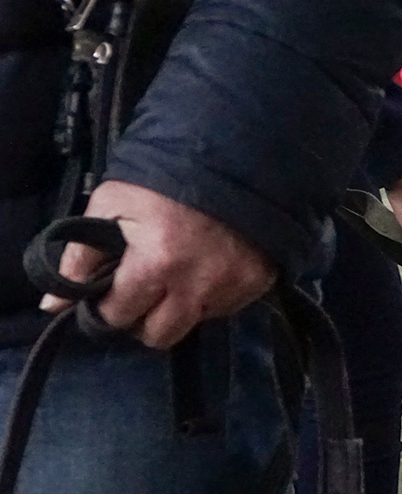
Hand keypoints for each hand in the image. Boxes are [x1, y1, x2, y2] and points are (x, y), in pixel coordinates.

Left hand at [40, 180, 276, 349]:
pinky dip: (209, 297)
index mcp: (156, 262)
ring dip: (178, 309)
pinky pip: (224, 309)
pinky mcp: (257, 283)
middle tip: (140, 294)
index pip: (119, 316)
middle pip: (159, 336)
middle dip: (142, 319)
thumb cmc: (162, 181)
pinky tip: (204, 269)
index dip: (106, 307)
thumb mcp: (110, 205)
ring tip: (175, 278)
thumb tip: (52, 306)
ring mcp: (232, 286)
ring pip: (193, 324)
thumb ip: (78, 258)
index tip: (109, 293)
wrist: (233, 158)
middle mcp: (197, 283)